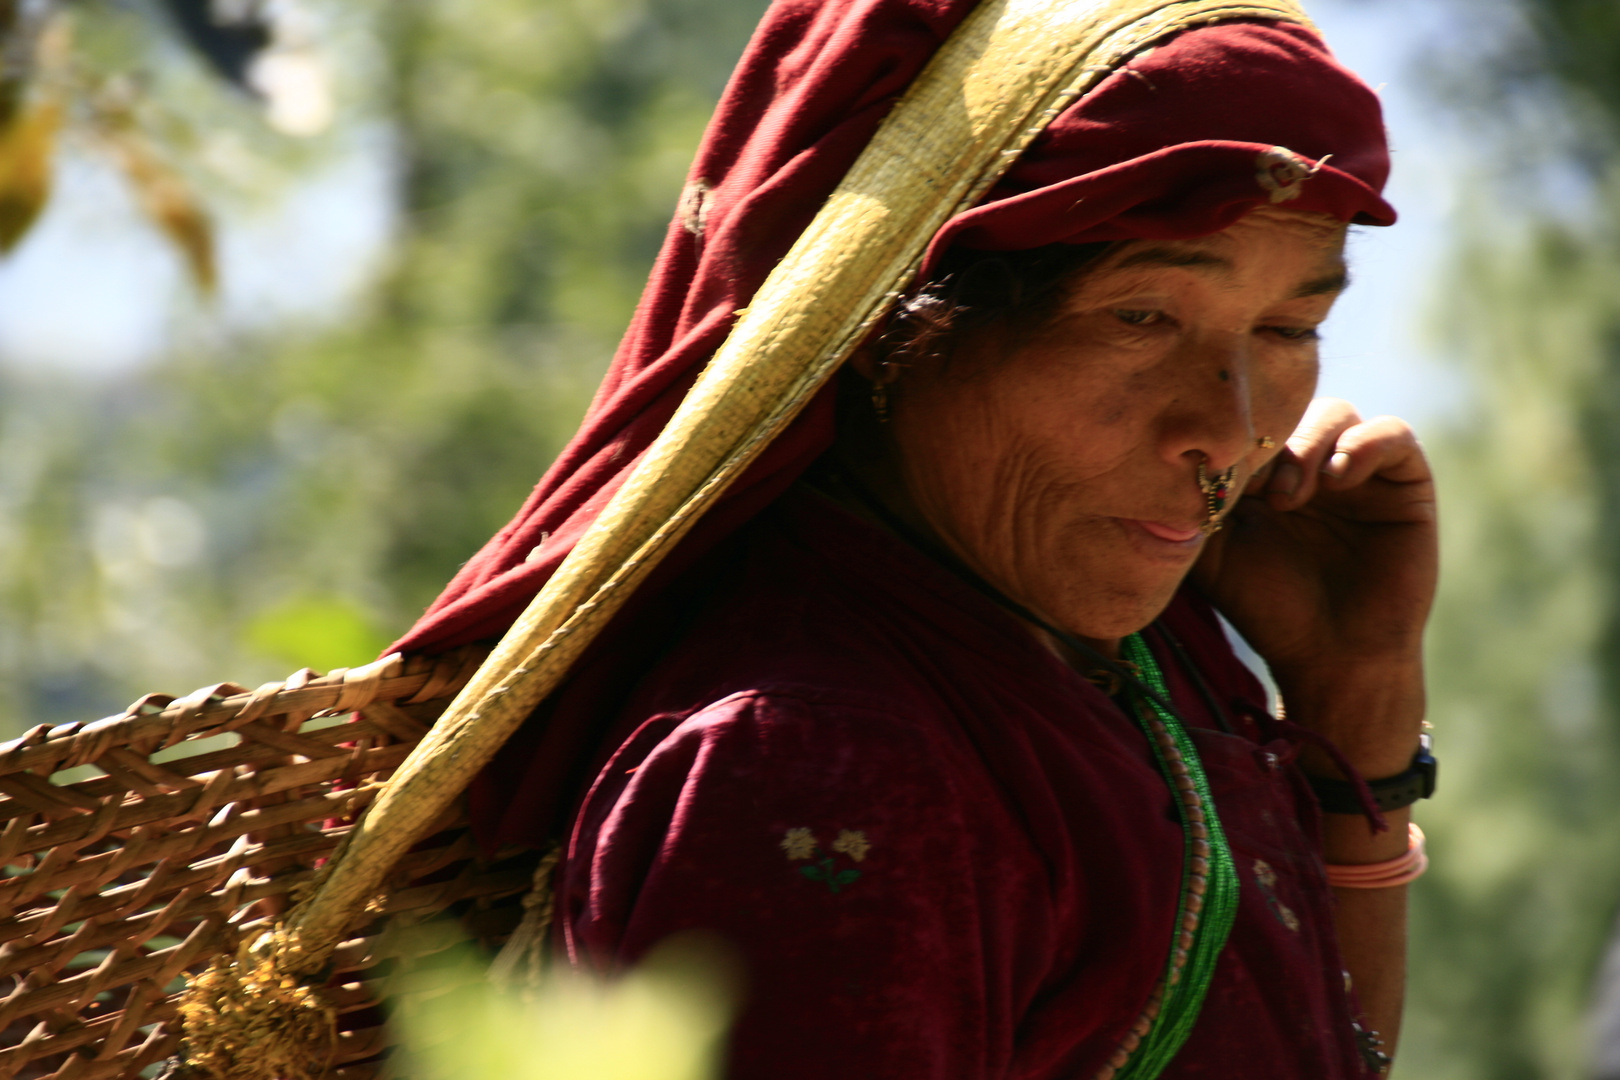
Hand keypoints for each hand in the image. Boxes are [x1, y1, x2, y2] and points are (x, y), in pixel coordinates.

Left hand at [1192, 398, 1436, 774]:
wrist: (1329, 654)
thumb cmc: (1265, 606)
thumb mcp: (1210, 551)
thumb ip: (1187, 505)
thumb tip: (1151, 461)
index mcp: (1265, 470)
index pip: (1250, 420)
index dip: (1234, 437)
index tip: (1217, 476)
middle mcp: (1313, 461)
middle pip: (1292, 405)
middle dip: (1271, 439)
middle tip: (1259, 490)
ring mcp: (1359, 469)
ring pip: (1336, 412)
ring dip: (1309, 443)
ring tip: (1292, 496)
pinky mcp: (1406, 482)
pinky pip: (1391, 432)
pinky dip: (1364, 444)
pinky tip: (1338, 478)